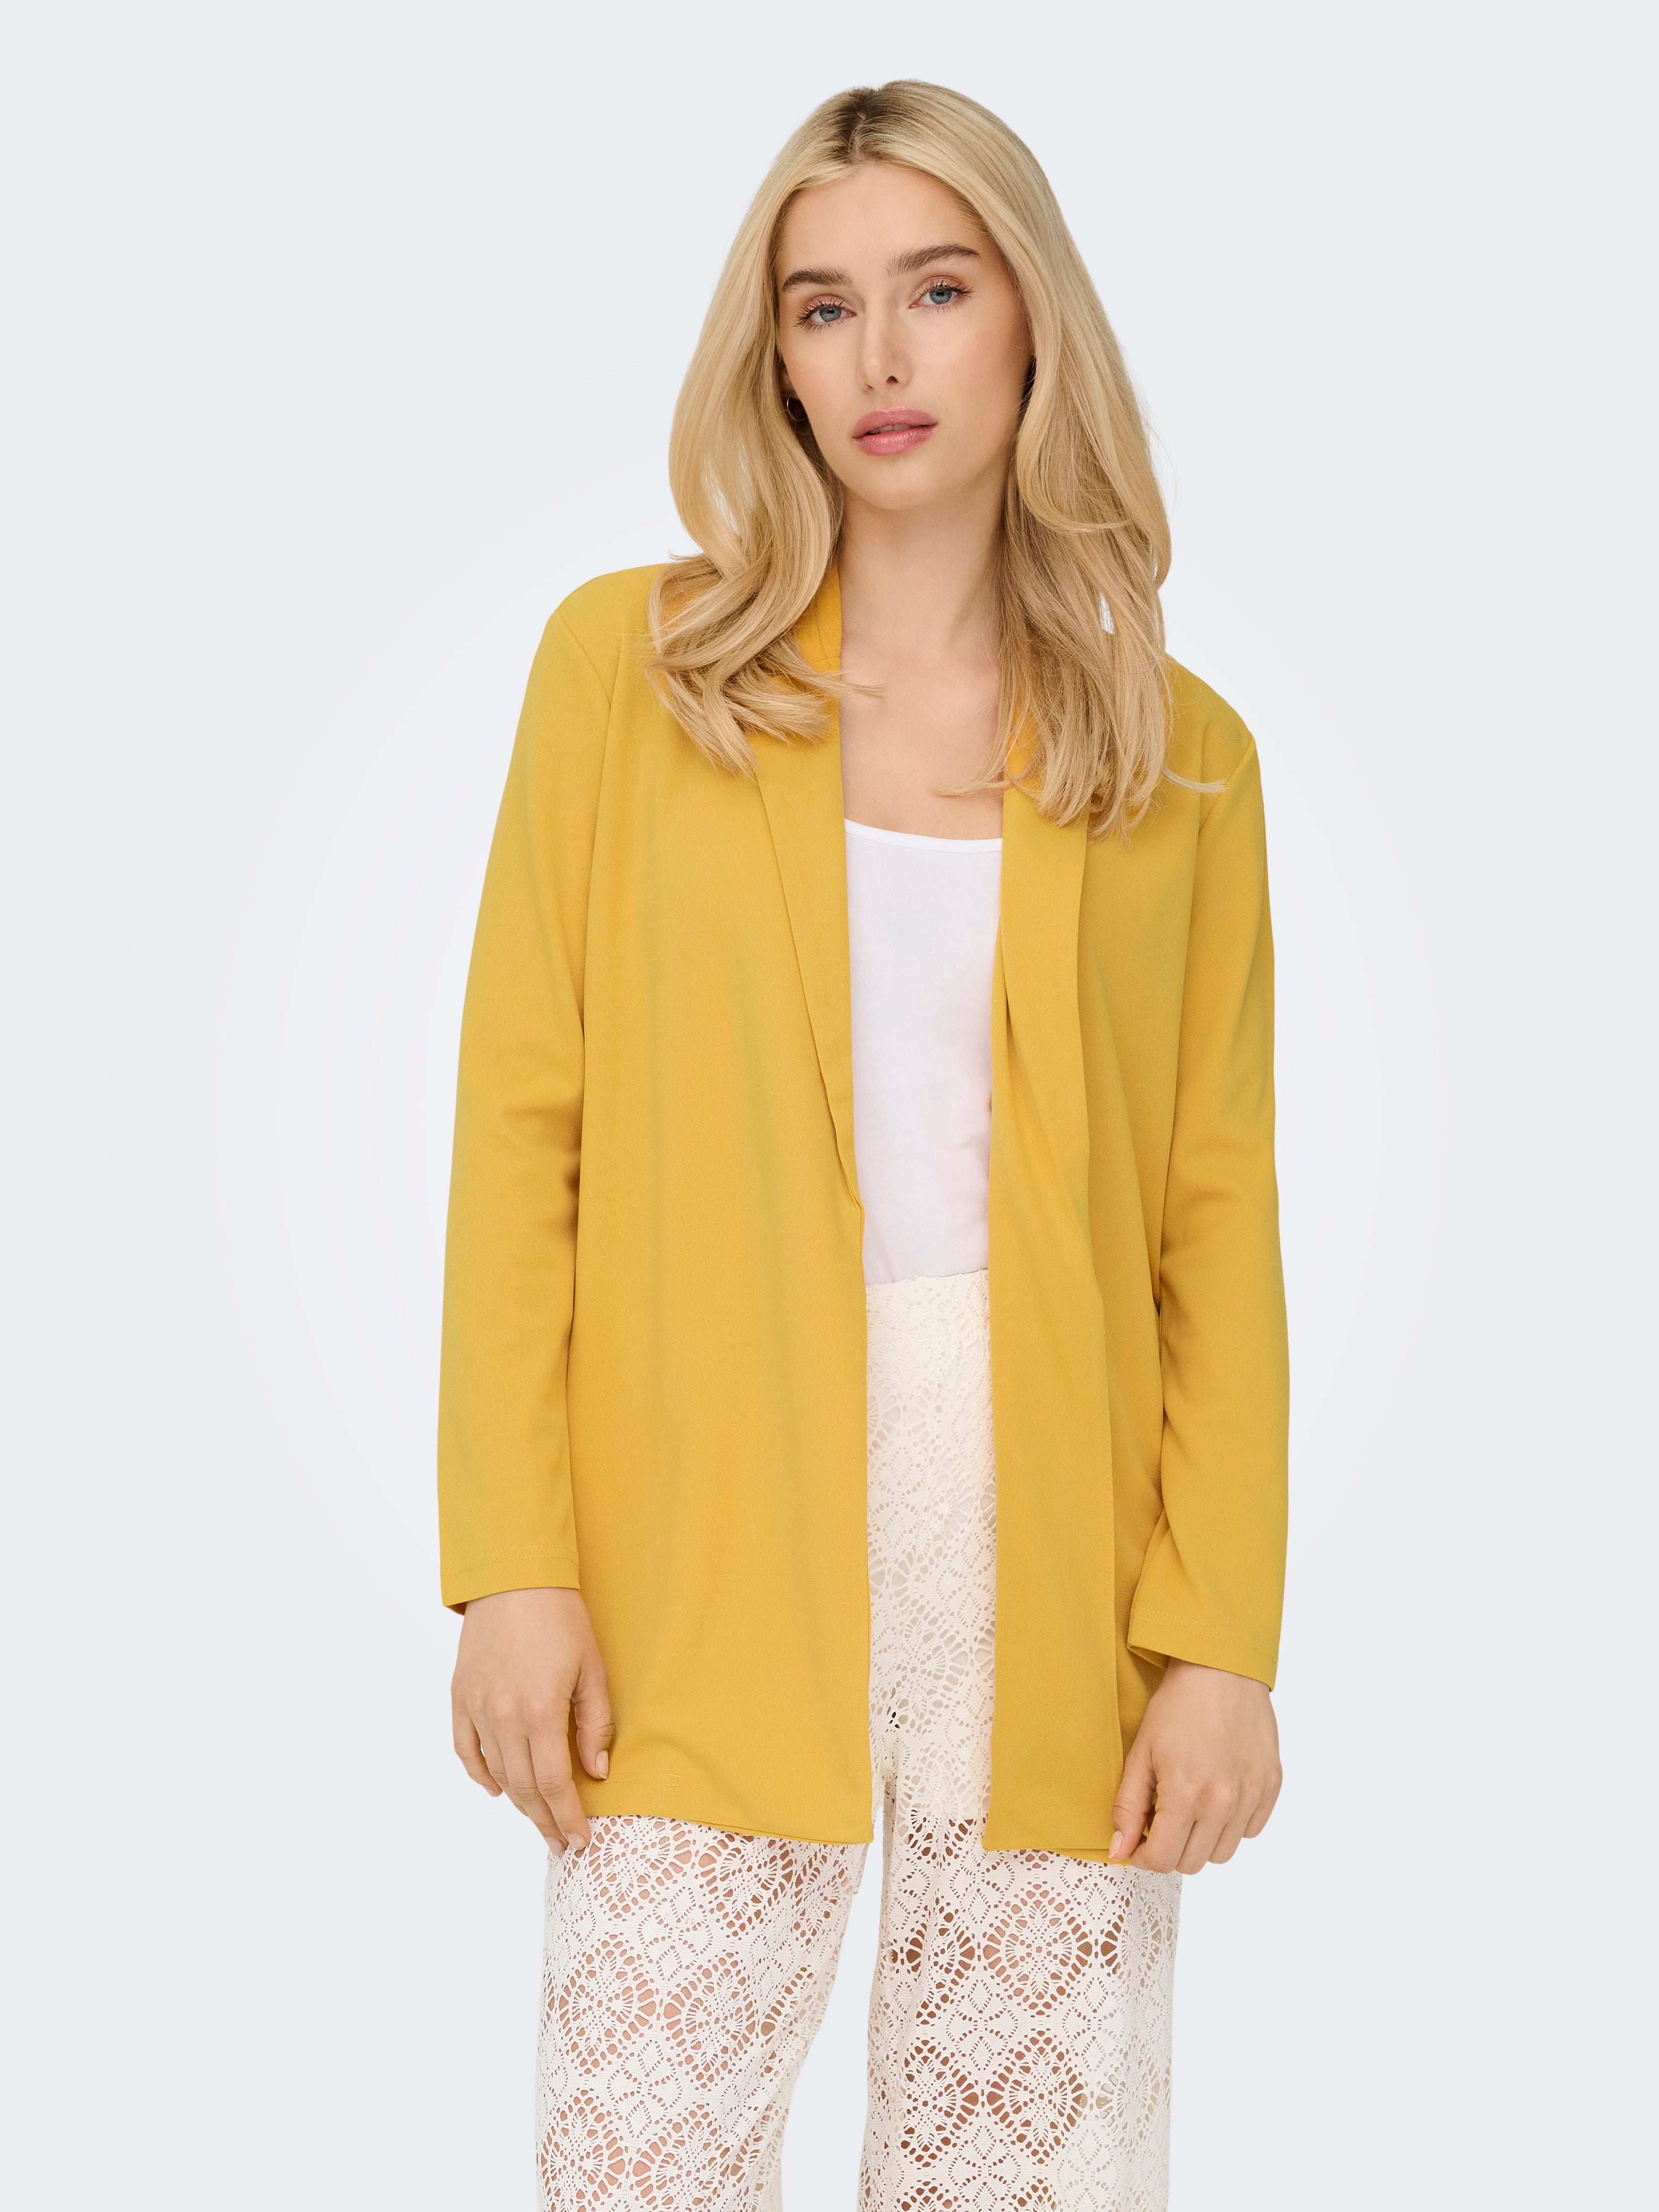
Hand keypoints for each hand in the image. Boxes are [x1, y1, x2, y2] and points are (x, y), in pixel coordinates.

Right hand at [451, 1586, 613, 1853]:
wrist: (514, 1579)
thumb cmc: (561, 1620)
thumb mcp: (592, 1669)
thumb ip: (594, 1725)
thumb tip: (596, 1773)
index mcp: (539, 1711)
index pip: (553, 1784)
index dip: (567, 1817)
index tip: (580, 1840)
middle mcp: (503, 1716)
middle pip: (523, 1788)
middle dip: (544, 1820)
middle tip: (560, 1841)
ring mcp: (477, 1708)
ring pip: (496, 1773)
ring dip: (517, 1802)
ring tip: (538, 1818)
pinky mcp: (460, 1697)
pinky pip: (465, 1749)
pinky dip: (480, 1774)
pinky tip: (497, 1790)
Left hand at [1109, 1658, 1280, 1873]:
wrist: (1221, 1669)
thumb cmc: (1177, 1706)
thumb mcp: (1141, 1754)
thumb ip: (1127, 1807)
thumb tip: (1119, 1851)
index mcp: (1186, 1795)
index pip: (1163, 1860)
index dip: (1144, 1855)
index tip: (1139, 1839)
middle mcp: (1223, 1803)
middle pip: (1193, 1863)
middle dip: (1171, 1848)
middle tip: (1163, 1818)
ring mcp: (1252, 1796)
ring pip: (1223, 1853)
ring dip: (1202, 1839)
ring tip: (1191, 1804)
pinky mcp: (1272, 1787)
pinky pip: (1250, 1830)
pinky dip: (1232, 1823)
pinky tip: (1218, 1793)